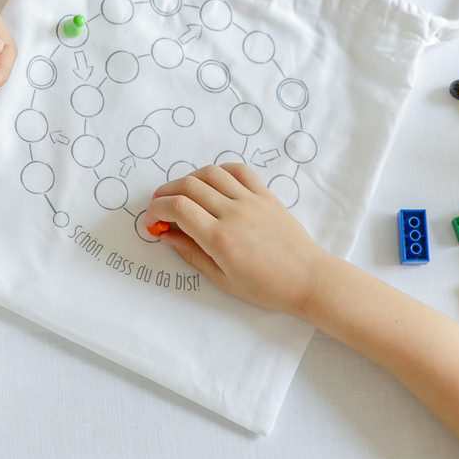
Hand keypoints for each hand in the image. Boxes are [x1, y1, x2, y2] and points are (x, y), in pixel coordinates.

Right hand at [146, 163, 330, 317]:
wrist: (308, 279)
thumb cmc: (266, 287)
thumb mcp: (222, 279)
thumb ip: (192, 253)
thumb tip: (168, 236)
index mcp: (220, 239)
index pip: (178, 208)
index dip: (157, 210)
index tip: (151, 221)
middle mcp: (234, 213)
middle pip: (189, 186)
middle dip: (166, 193)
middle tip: (159, 207)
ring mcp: (251, 201)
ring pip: (211, 173)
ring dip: (189, 179)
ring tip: (182, 194)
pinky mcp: (266, 195)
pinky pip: (239, 171)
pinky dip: (219, 171)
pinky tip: (211, 182)